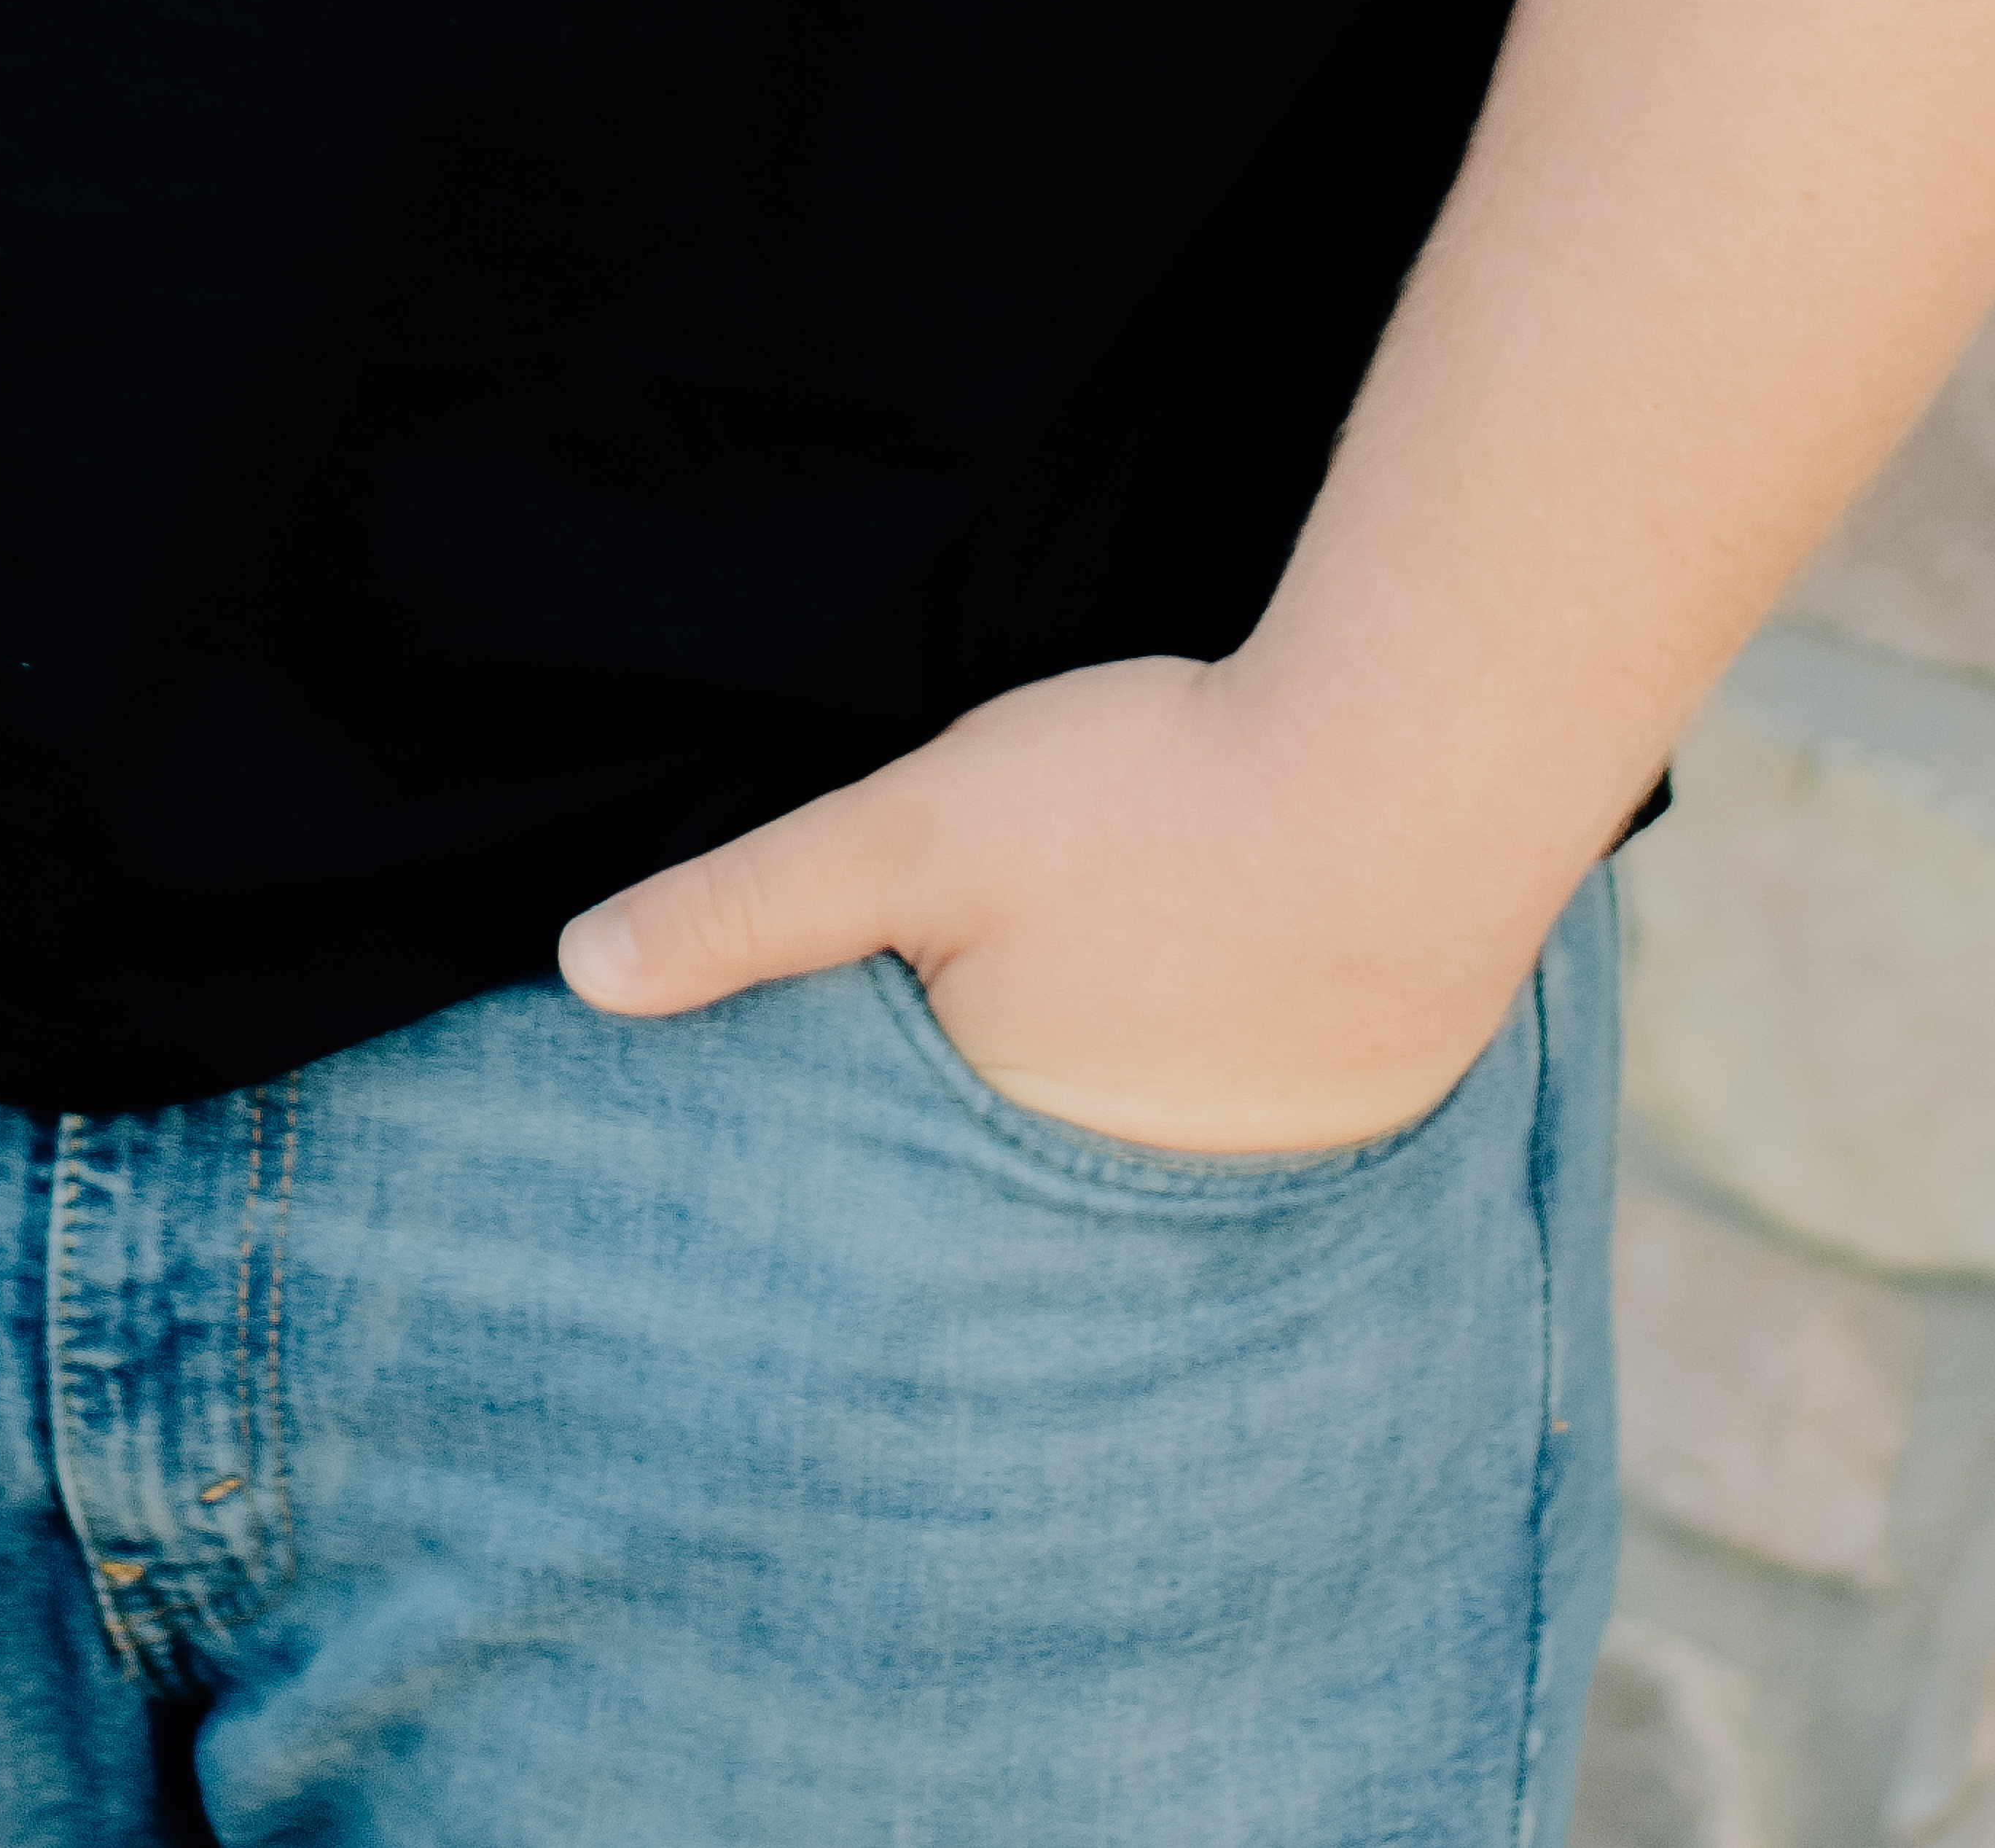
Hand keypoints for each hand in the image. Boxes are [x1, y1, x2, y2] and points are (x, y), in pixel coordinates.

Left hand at [556, 651, 1551, 1157]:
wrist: (1412, 773)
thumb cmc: (1149, 800)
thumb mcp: (916, 830)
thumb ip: (750, 906)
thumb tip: (582, 976)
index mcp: (998, 1167)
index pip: (882, 1186)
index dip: (847, 1125)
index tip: (829, 1062)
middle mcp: (1125, 1221)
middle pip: (1004, 1184)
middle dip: (965, 1134)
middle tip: (966, 1021)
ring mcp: (1253, 1185)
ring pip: (1124, 1158)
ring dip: (1097, 1103)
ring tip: (1080, 1005)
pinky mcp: (1350, 1129)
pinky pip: (1234, 1129)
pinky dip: (1200, 1076)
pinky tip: (1197, 992)